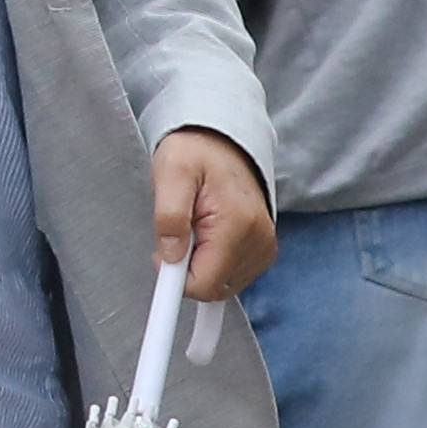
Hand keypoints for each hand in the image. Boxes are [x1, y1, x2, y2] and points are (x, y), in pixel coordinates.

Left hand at [152, 125, 275, 299]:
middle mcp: (259, 241)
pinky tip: (207, 235)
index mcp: (238, 225)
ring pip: (222, 285)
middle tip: (180, 231)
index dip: (176, 277)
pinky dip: (214, 262)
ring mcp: (264, 247)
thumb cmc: (196, 151)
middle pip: (213, 288)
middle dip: (188, 268)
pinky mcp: (263, 249)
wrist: (223, 139)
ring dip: (200, 264)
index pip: (205, 284)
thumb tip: (171, 257)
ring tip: (194, 226)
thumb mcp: (171, 172)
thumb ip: (169, 215)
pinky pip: (232, 275)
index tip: (162, 257)